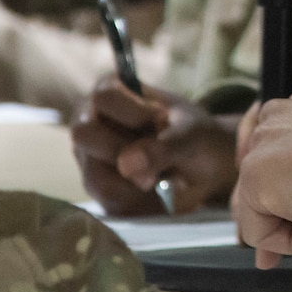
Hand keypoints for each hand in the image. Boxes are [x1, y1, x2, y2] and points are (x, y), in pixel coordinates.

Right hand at [70, 78, 235, 215]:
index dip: (134, 114)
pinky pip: (108, 201)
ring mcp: (89, 156)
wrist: (208, 168)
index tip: (162, 121)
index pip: (104, 98)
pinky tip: (157, 192)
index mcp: (110, 90)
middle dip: (124, 150)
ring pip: (95, 175)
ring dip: (135, 181)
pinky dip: (139, 201)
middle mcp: (90, 121)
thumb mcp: (191, 135)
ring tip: (163, 175)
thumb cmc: (195, 136)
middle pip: (84, 134)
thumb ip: (164, 146)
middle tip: (157, 153)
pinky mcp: (98, 188)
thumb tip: (126, 164)